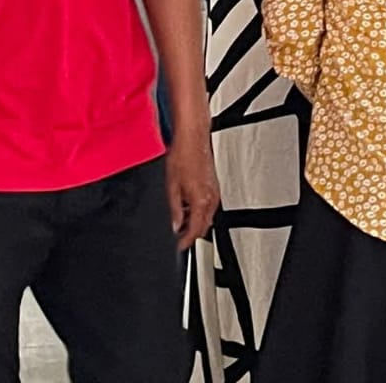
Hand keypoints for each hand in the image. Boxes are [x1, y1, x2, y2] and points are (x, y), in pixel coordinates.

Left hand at [165, 126, 219, 250]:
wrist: (193, 138)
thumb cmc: (182, 156)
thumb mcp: (171, 187)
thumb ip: (174, 210)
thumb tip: (174, 225)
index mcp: (201, 201)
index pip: (195, 231)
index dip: (185, 242)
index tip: (178, 246)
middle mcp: (211, 198)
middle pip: (203, 226)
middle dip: (190, 233)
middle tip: (177, 236)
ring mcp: (214, 192)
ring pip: (206, 216)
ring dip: (194, 221)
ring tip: (180, 219)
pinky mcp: (214, 185)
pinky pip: (208, 205)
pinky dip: (198, 210)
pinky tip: (187, 205)